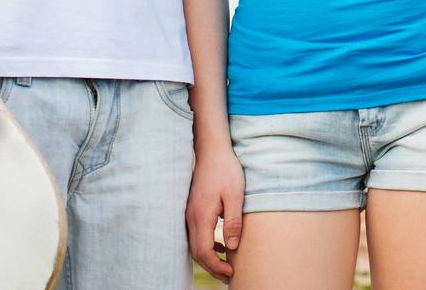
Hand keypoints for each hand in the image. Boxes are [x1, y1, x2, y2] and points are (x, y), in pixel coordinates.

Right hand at [187, 142, 245, 282]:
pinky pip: (196, 235)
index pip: (203, 251)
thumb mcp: (235, 195)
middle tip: (229, 275)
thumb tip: (232, 247)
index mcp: (201, 216)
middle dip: (212, 267)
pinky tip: (221, 245)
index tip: (231, 271)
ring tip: (226, 264)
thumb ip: (233, 222)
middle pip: (196, 253)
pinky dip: (207, 245)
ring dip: (209, 258)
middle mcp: (191, 217)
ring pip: (194, 245)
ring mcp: (189, 213)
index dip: (216, 266)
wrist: (212, 150)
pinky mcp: (193, 209)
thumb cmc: (226, 170)